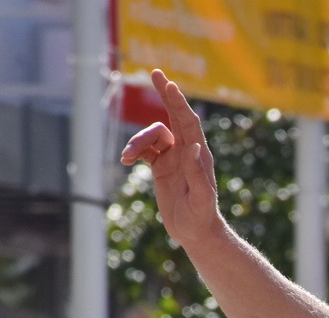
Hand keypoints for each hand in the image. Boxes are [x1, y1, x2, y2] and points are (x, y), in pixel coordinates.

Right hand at [119, 71, 224, 249]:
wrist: (196, 233)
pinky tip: (126, 160)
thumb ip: (197, 173)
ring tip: (127, 157)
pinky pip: (145, 150)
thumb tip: (194, 147)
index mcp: (199, 154)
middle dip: (165, 95)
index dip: (178, 102)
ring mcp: (173, 157)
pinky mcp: (161, 167)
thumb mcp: (201, 198)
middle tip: (154, 73)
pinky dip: (134, 151)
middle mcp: (187, 151)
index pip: (188, 121)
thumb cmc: (202, 217)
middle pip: (174, 116)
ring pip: (152, 136)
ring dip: (137, 141)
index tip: (169, 84)